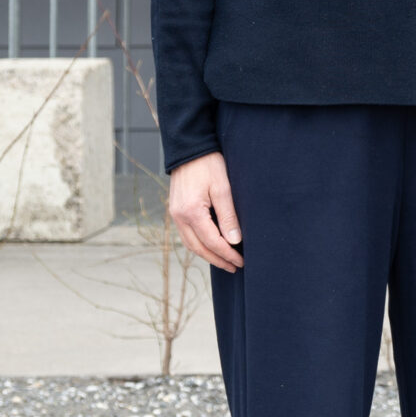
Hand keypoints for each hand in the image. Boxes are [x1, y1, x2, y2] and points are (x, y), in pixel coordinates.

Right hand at [167, 152, 243, 271]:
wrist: (189, 149)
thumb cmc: (209, 165)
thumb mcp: (223, 188)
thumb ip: (228, 216)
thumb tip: (234, 241)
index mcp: (191, 213)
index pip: (212, 242)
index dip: (227, 254)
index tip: (240, 262)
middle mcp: (179, 217)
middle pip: (198, 248)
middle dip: (217, 260)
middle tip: (234, 267)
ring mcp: (175, 215)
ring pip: (190, 244)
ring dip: (207, 255)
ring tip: (224, 261)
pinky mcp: (176, 211)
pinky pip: (186, 235)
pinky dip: (199, 244)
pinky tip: (210, 246)